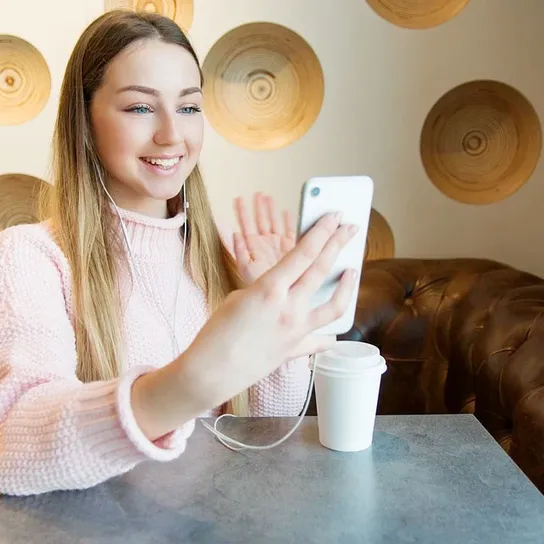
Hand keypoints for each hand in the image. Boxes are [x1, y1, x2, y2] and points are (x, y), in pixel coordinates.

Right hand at [132, 213, 357, 439]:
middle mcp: (289, 308)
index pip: (303, 253)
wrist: (211, 372)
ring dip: (347, 286)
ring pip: (334, 305)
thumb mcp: (238, 298)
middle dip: (338, 244)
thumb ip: (265, 289)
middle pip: (321, 269)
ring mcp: (296, 331)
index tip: (334, 217)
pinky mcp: (296, 350)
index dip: (321, 231)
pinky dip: (328, 334)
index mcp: (270, 289)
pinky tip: (334, 330)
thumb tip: (283, 289)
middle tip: (350, 228)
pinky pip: (320, 340)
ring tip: (353, 271)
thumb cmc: (216, 332)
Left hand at [233, 192, 296, 284]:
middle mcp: (266, 244)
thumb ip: (239, 251)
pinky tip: (287, 213)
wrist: (277, 298)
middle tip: (258, 194)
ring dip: (271, 210)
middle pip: (261, 221)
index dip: (242, 212)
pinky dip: (290, 221)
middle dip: (259, 207)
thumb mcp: (246, 269)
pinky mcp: (292, 249)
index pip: (247, 225)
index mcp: (254, 247)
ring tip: (268, 198)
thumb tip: (233, 233)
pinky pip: (290, 231)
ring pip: (274, 223)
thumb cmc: (259, 288)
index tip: (239, 199)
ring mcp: (278, 245)